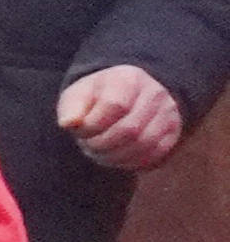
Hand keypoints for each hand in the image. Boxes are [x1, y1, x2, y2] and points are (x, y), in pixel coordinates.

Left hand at [57, 64, 188, 171]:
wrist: (129, 94)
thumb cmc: (97, 96)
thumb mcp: (79, 94)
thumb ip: (71, 108)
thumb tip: (68, 124)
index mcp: (129, 79)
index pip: (115, 106)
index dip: (93, 125)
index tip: (80, 130)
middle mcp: (154, 95)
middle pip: (130, 129)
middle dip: (102, 144)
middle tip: (87, 146)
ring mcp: (168, 114)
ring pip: (144, 145)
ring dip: (115, 156)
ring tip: (99, 153)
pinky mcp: (173, 133)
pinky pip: (155, 154)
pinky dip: (132, 162)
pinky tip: (115, 158)